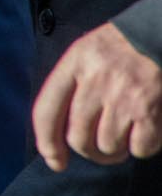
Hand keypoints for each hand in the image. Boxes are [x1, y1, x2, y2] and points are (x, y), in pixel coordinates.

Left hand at [33, 20, 161, 168]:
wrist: (160, 34)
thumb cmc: (120, 48)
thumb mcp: (85, 53)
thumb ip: (70, 86)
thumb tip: (58, 136)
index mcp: (74, 64)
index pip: (46, 111)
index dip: (47, 143)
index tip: (55, 161)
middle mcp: (95, 81)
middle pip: (78, 138)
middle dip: (89, 151)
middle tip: (99, 148)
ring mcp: (123, 97)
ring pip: (108, 147)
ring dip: (116, 150)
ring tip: (123, 134)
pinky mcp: (150, 111)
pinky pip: (140, 149)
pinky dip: (143, 147)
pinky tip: (145, 130)